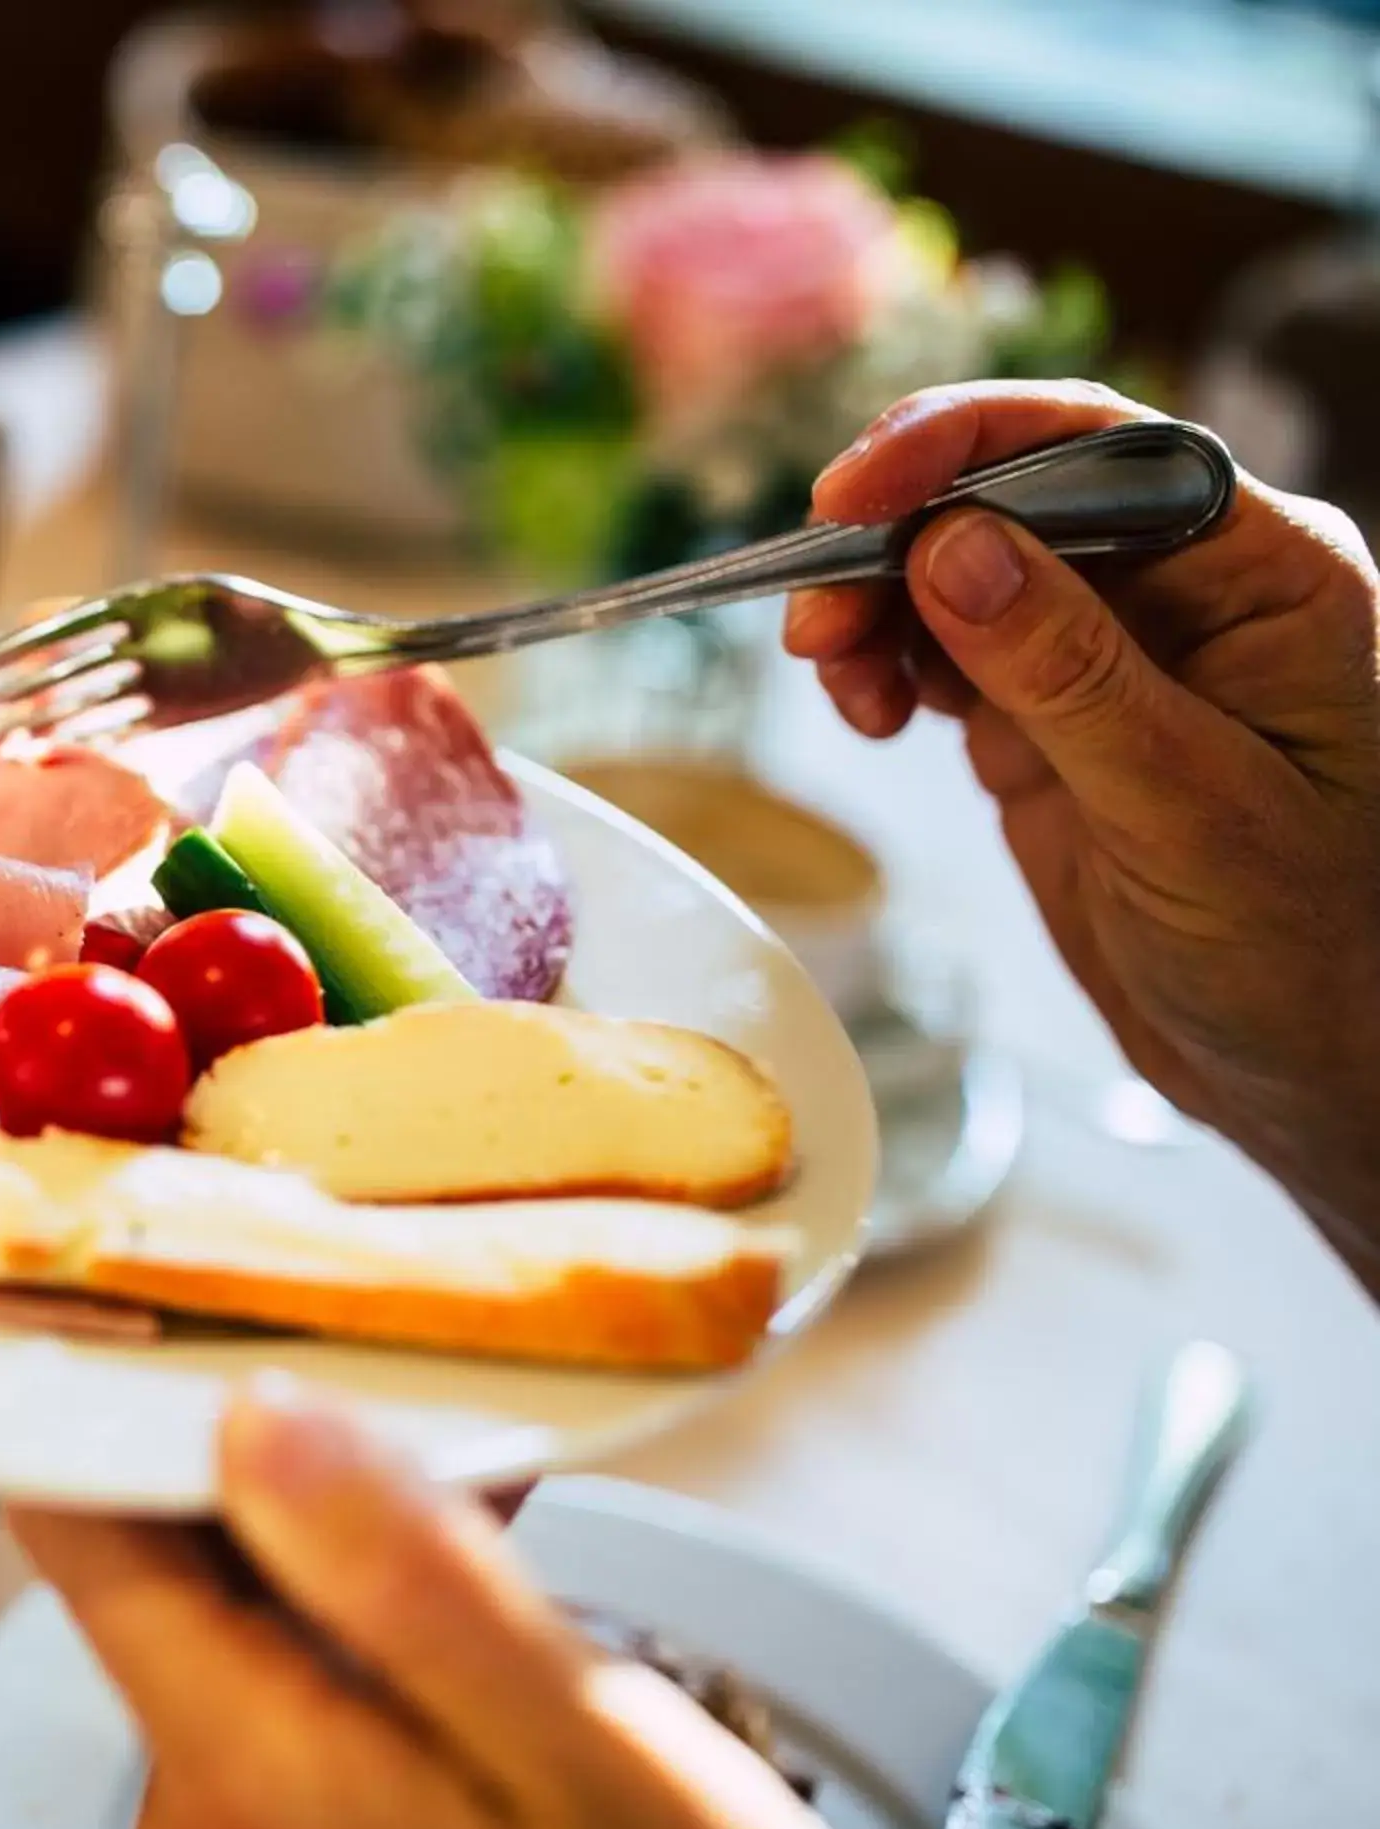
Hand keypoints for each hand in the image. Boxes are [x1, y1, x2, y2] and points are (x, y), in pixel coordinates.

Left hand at [12, 1383, 916, 1828]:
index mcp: (242, 1780)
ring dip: (327, 1555)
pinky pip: (283, 1730)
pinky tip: (467, 1619)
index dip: (100, 1391)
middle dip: (265, 1464)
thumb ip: (405, 1574)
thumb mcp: (588, 1750)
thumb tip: (248, 1410)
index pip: (80, 1535)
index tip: (158, 1272)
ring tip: (470, 1482)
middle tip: (385, 1353)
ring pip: (236, 1645)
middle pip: (163, 1580)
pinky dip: (354, 1651)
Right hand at [782, 380, 1379, 1283]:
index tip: (854, 494)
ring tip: (834, 675)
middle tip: (814, 619)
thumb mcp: (1190, 812)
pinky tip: (868, 712)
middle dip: (896, 536)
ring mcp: (1113, 659)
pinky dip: (886, 667)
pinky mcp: (1054, 726)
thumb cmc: (1313, 951)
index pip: (1103, 451)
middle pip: (1012, 499)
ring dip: (876, 604)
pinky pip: (947, 656)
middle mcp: (1189, 594)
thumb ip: (1072, 674)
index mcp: (1265, 576)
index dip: (967, 447)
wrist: (1319, 1076)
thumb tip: (952, 547)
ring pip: (962, 573)